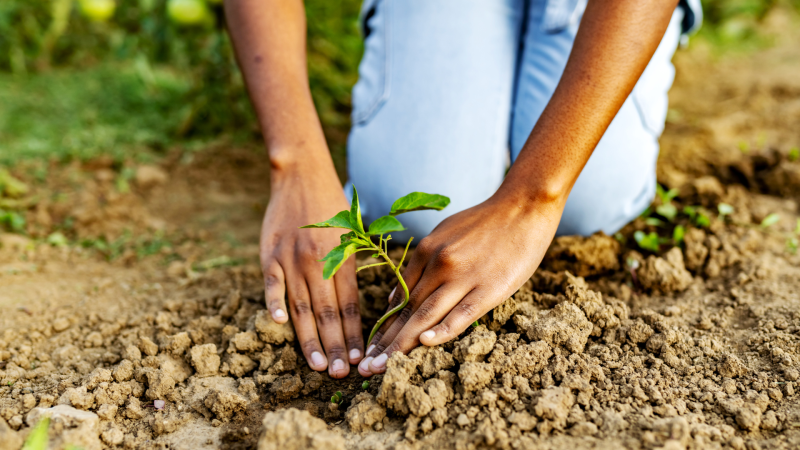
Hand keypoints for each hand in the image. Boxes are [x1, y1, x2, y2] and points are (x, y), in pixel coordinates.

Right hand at [260, 163, 362, 377]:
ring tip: (318, 364)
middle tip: (341, 374)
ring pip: (302, 305)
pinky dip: (274, 301)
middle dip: (336, 346)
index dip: (353, 335)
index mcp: (342, 259)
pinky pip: (272, 282)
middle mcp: (318, 263)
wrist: (302, 175)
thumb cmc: (331, 208)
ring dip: (310, 338)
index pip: (350, 306)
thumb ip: (349, 270)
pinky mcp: (270, 254)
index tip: (359, 359)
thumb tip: (353, 308)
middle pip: (328, 313)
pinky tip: (276, 323)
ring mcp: (292, 259)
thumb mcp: (351, 235)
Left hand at [357, 192, 562, 375]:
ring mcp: (464, 276)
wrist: (523, 206)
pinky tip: (425, 344)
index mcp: (426, 250)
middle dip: (385, 342)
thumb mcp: (444, 233)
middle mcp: (439, 264)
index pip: (399, 297)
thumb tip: (398, 295)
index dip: (384, 326)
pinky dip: (442, 330)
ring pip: (427, 316)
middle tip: (366, 369)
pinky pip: (462, 314)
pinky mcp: (490, 288)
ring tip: (383, 368)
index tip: (370, 349)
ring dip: (402, 344)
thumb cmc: (484, 222)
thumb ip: (421, 263)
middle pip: (408, 310)